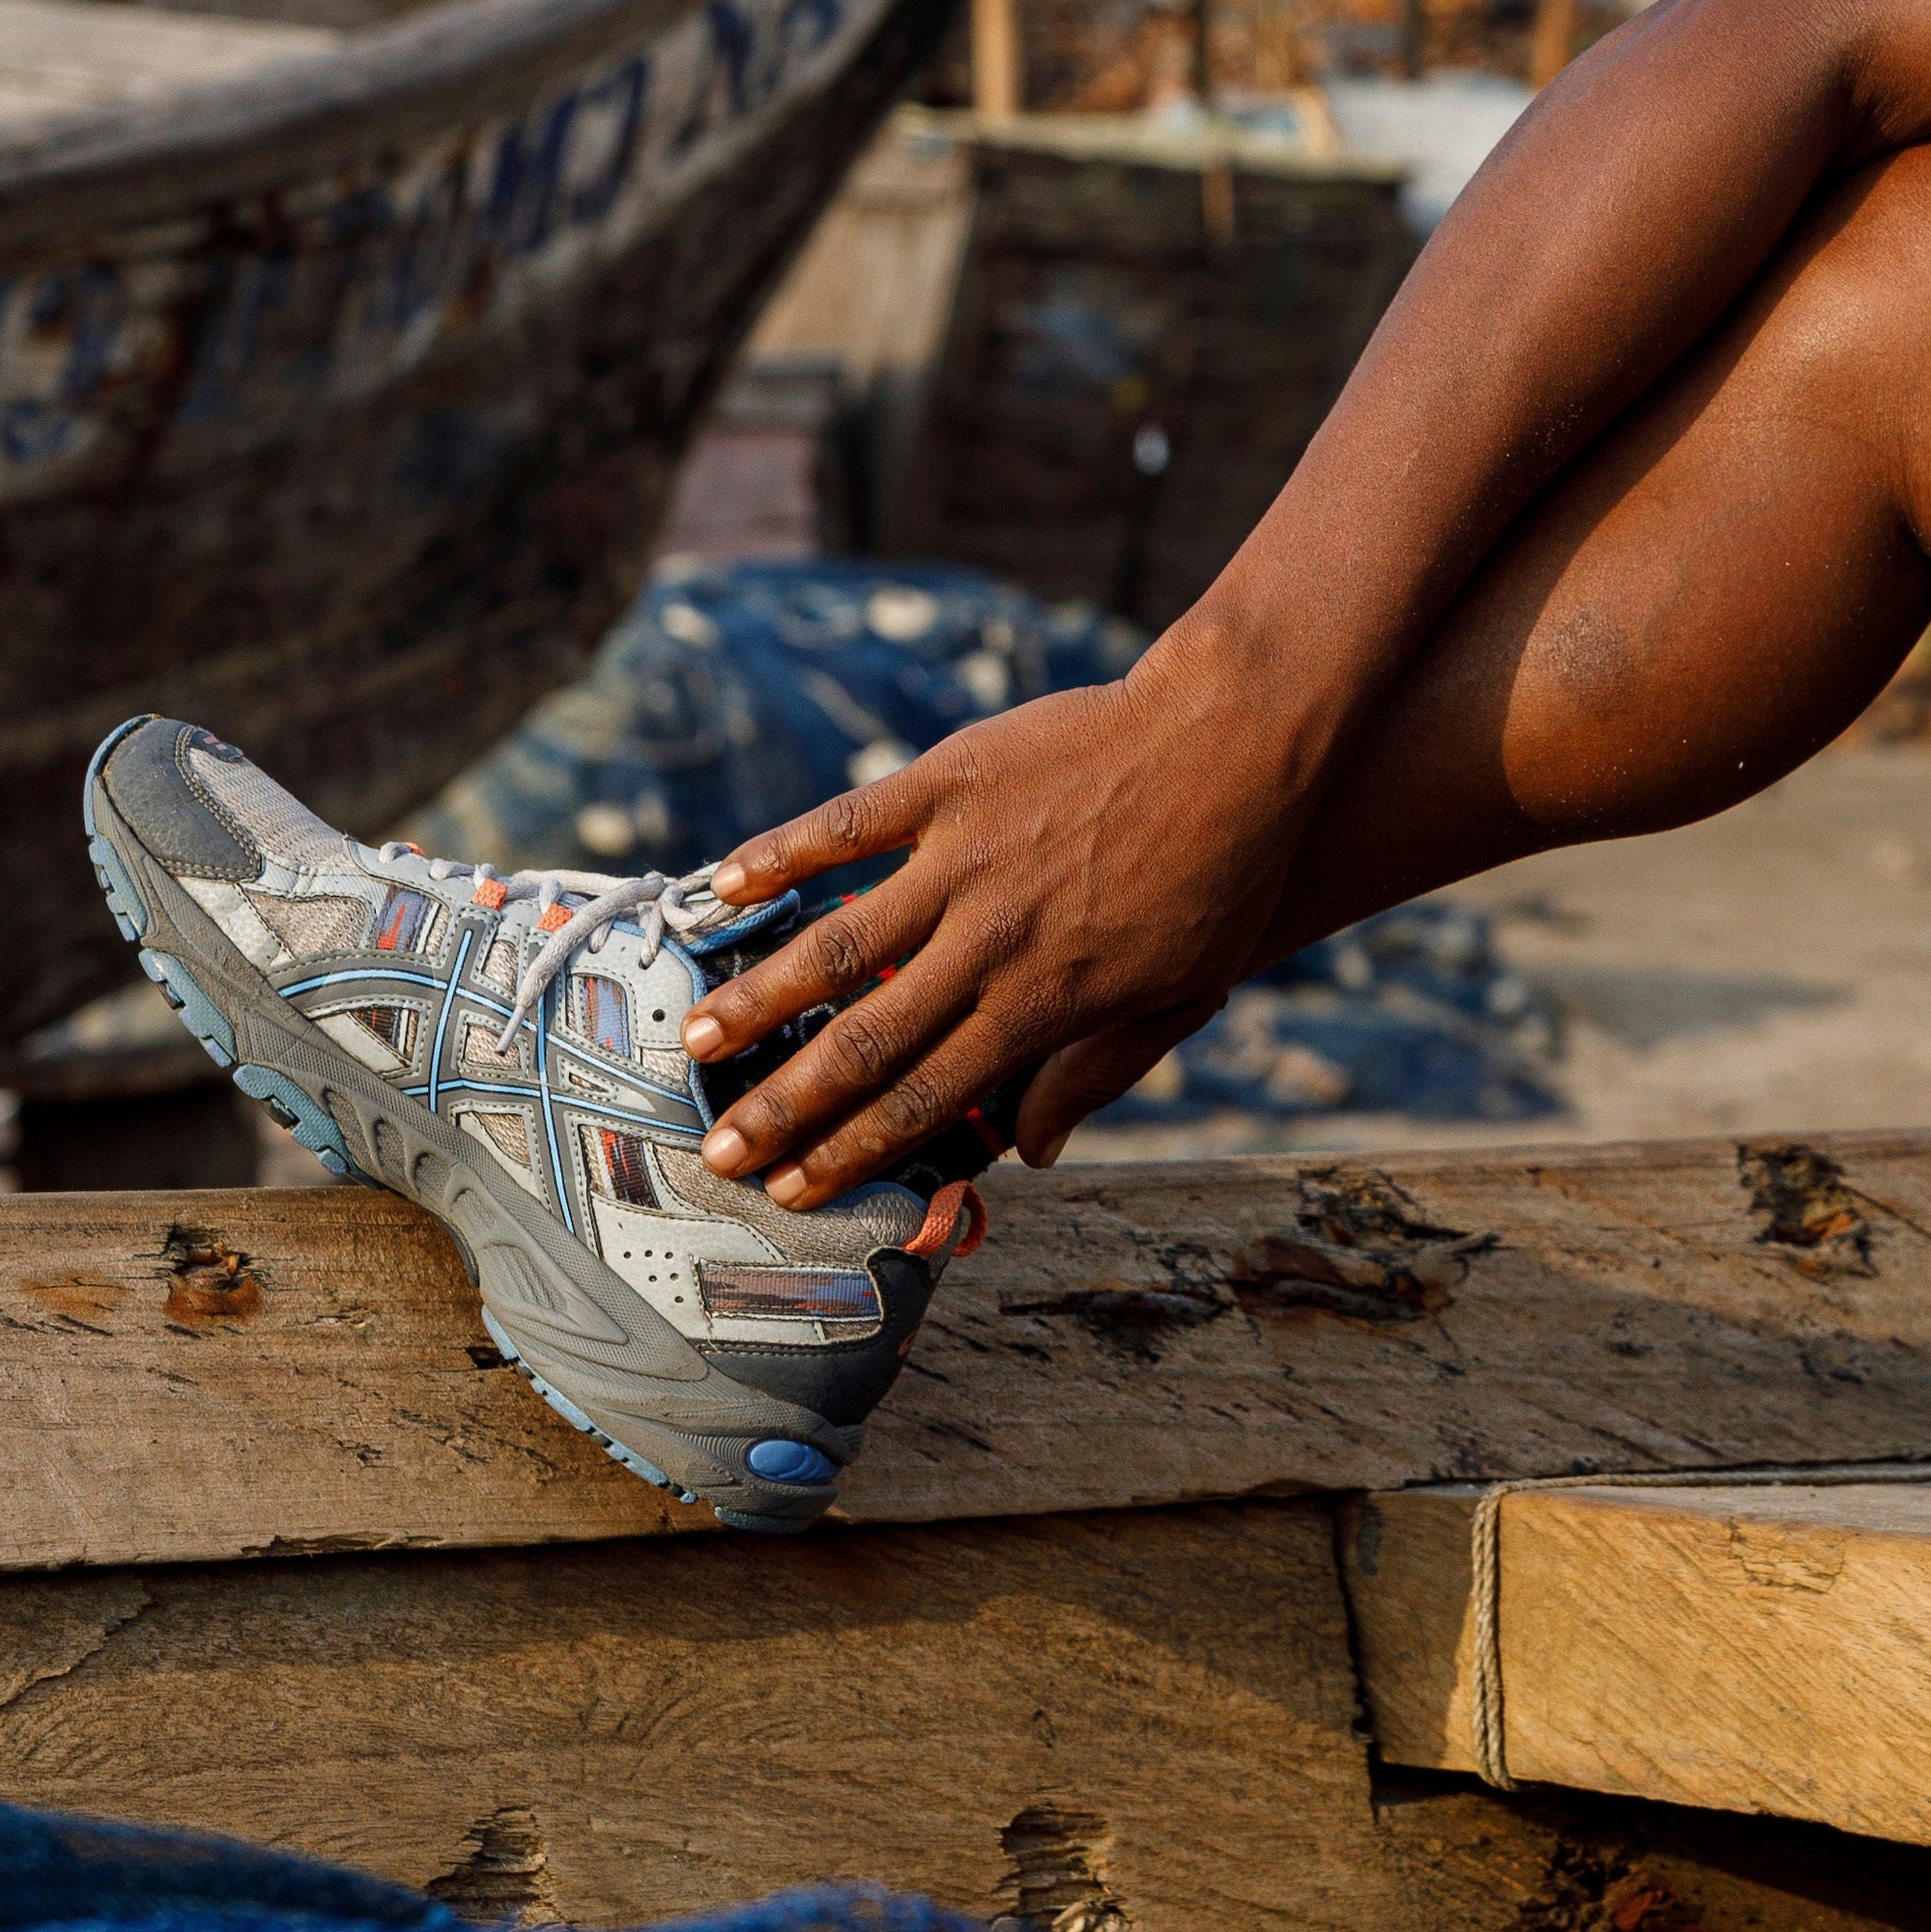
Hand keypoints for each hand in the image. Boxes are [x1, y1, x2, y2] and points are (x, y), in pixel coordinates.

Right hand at [679, 654, 1311, 1201]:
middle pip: (866, 1041)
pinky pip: (848, 824)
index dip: (851, 1151)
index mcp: (1043, 1002)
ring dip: (759, 996)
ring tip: (695, 1039)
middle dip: (784, 1106)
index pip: (927, 1097)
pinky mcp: (951, 779)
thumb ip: (1099, 1073)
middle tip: (716, 1150)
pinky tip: (723, 886)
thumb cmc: (1220, 875)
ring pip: (838, 941)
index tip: (791, 1191)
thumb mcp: (1183, 995)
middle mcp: (990, 940)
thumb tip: (1034, 1155)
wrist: (1234, 741)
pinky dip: (780, 855)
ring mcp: (964, 855)